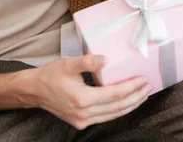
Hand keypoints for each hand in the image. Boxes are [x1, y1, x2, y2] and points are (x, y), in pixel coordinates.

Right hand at [29, 55, 150, 129]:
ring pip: (114, 114)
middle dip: (136, 97)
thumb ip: (88, 61)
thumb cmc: (51, 75)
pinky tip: (126, 103)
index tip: (143, 79)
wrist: (34, 91)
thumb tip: (106, 59)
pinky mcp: (81, 122)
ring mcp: (83, 120)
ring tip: (142, 95)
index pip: (115, 94)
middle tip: (148, 87)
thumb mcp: (68, 63)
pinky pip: (106, 117)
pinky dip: (119, 110)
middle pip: (118, 107)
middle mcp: (84, 113)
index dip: (132, 87)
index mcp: (82, 99)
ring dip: (130, 105)